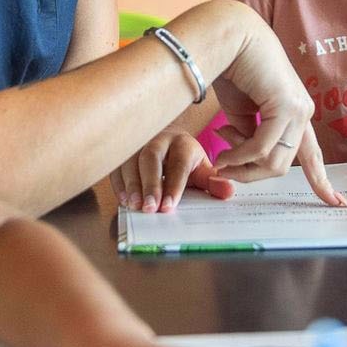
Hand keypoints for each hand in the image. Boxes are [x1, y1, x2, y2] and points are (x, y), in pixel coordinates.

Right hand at [110, 125, 235, 212]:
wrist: (168, 141)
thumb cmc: (185, 160)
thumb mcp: (201, 169)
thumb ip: (213, 182)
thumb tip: (228, 191)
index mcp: (182, 143)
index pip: (178, 163)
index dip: (174, 185)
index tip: (169, 206)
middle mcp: (159, 139)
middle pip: (151, 158)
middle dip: (149, 184)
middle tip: (149, 208)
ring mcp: (139, 143)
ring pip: (130, 160)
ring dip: (131, 184)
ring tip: (135, 206)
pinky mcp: (125, 151)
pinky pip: (117, 165)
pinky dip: (119, 183)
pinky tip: (124, 200)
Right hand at [203, 3, 344, 208]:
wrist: (230, 37)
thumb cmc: (233, 68)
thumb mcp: (240, 113)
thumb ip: (247, 136)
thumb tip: (244, 159)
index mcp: (295, 114)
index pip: (312, 155)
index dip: (322, 182)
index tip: (337, 204)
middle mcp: (302, 113)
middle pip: (283, 166)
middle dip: (250, 175)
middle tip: (224, 168)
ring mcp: (298, 109)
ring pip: (275, 161)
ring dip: (243, 167)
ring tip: (220, 157)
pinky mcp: (286, 106)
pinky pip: (262, 146)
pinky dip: (240, 155)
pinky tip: (223, 152)